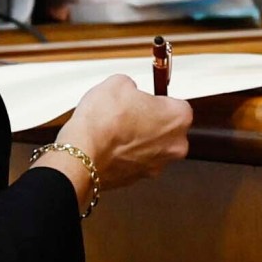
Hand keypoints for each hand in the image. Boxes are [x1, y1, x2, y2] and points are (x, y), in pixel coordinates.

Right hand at [54, 74, 190, 199]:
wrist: (83, 155)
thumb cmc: (104, 122)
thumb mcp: (118, 83)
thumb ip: (131, 86)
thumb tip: (128, 90)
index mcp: (178, 118)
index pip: (176, 104)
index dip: (156, 100)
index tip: (144, 98)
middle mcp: (175, 146)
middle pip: (167, 128)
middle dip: (150, 121)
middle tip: (128, 112)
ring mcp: (157, 165)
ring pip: (151, 147)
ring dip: (138, 139)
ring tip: (114, 129)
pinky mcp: (138, 179)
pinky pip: (135, 161)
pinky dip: (125, 154)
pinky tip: (109, 145)